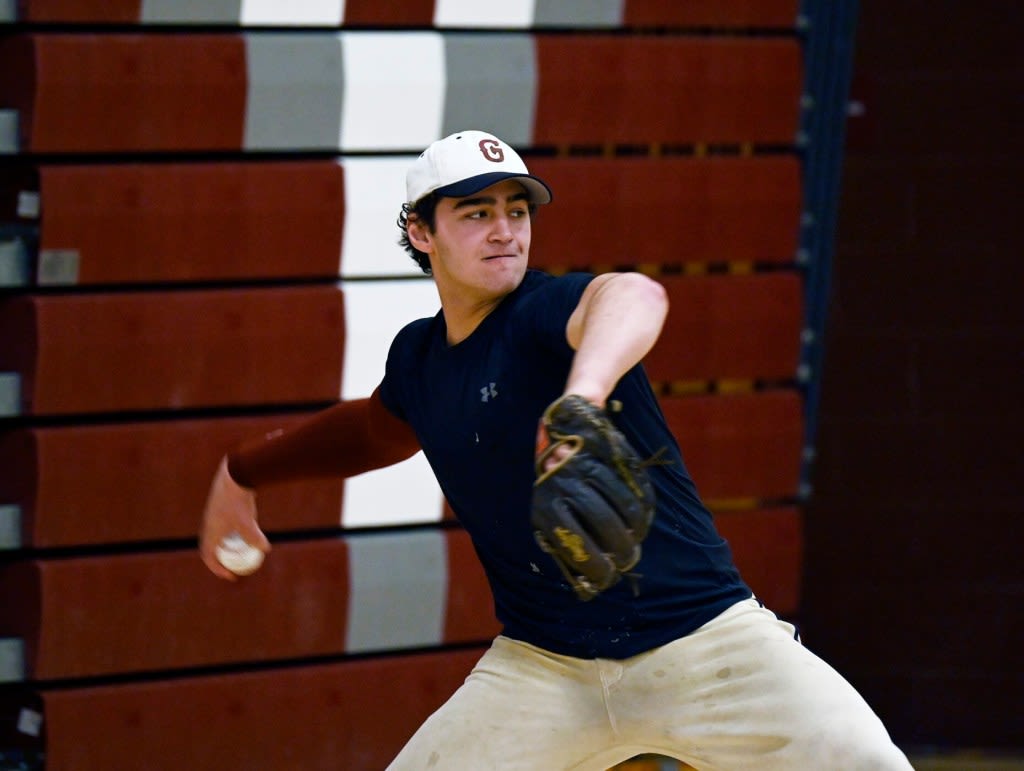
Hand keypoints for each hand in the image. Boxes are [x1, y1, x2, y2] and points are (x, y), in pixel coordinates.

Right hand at [199, 456, 270, 579]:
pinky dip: (231, 533)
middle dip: (219, 560)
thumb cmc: (238, 500)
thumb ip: (255, 537)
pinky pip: (223, 525)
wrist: (234, 475)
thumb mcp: (247, 521)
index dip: (217, 569)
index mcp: (210, 531)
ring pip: (217, 535)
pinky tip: (246, 532)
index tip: (230, 576)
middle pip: (210, 547)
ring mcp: (214, 514)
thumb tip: (266, 549)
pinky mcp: (221, 506)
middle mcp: (209, 524)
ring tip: (241, 552)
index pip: (208, 556)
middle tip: (234, 567)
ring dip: (225, 546)